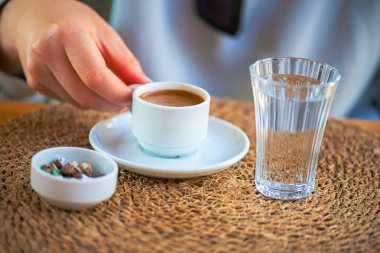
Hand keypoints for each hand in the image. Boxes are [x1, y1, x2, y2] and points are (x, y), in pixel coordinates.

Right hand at [0, 0, 149, 110]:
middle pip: (87, 97)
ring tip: (109, 89)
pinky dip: (85, 99)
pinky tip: (87, 85)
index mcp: (68, 34)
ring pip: (79, 104)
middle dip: (112, 103)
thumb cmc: (75, 23)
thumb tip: (145, 87)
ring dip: (100, 103)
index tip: (133, 97)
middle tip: (126, 99)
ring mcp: (37, 70)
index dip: (118, 94)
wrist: (36, 18)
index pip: (95, 77)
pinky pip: (69, 102)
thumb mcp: (106, 34)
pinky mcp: (35, 83)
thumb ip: (126, 63)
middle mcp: (47, 52)